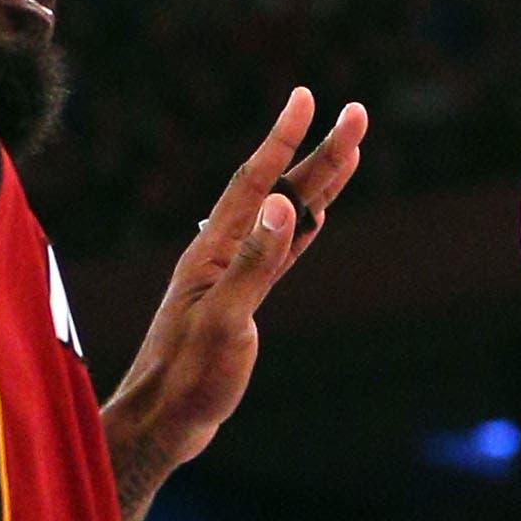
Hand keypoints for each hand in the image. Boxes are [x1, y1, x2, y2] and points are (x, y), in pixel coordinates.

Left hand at [98, 85, 365, 520]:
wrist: (162, 423)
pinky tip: (314, 215)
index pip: (255, 181)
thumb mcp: (225, 320)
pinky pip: (279, 250)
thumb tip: (283, 204)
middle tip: (357, 114)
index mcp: (215, 250)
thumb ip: (255, 263)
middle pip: (279, 190)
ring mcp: (231, 275)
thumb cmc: (189, 378)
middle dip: (319, 151)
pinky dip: (301, 228)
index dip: (284, 138)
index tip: (308, 97)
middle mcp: (222, 253)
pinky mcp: (240, 301)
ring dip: (316, 183)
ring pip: (283, 216)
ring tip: (347, 150)